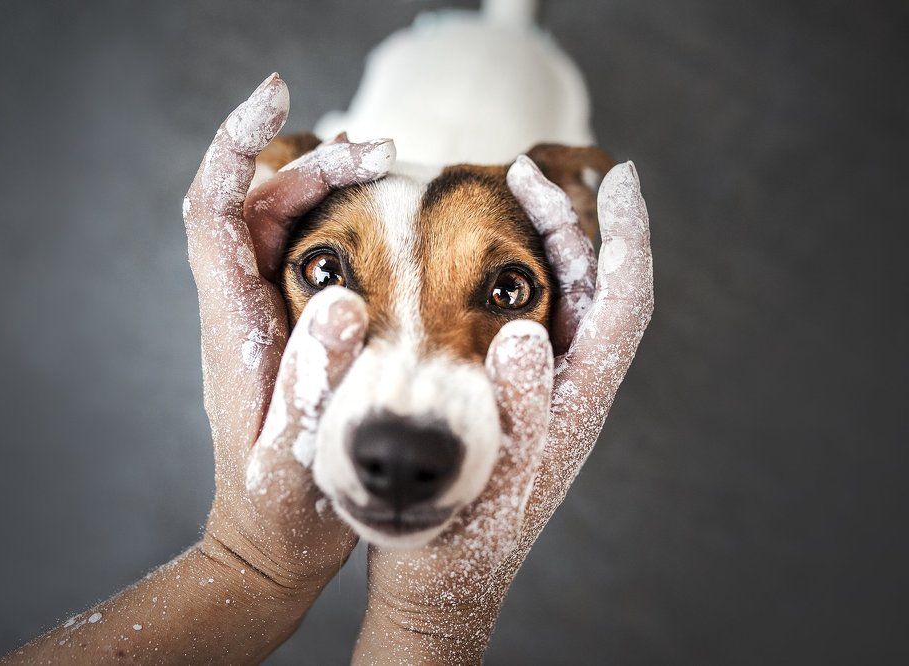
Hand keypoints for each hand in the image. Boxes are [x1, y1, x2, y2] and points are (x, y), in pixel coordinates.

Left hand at [181, 74, 394, 592]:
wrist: (270, 548)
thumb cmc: (282, 509)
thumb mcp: (298, 454)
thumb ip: (316, 381)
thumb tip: (344, 301)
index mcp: (234, 325)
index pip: (217, 207)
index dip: (236, 144)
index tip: (275, 94)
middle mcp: (241, 310)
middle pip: (258, 203)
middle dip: (311, 161)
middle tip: (382, 151)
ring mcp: (265, 321)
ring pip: (285, 227)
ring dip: (330, 189)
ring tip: (388, 171)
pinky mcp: (291, 336)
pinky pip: (309, 261)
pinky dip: (343, 230)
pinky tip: (385, 230)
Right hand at [354, 158, 653, 663]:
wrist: (434, 582)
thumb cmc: (461, 537)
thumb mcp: (494, 475)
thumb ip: (518, 408)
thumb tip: (522, 334)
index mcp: (579, 401)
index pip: (622, 299)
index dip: (627, 234)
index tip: (619, 174)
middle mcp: (568, 388)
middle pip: (586, 285)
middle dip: (565, 222)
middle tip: (522, 172)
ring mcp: (536, 393)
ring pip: (551, 299)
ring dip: (534, 246)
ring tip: (502, 204)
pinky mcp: (502, 400)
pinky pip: (512, 321)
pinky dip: (497, 281)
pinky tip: (468, 270)